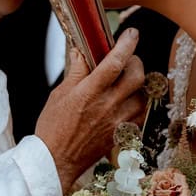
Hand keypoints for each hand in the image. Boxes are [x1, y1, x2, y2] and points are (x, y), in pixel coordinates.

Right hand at [36, 29, 144, 193]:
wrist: (56, 161)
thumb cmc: (53, 128)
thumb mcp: (59, 94)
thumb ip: (76, 72)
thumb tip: (82, 51)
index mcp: (89, 92)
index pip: (115, 62)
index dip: (126, 45)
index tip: (132, 33)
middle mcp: (108, 106)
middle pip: (137, 77)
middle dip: (136, 62)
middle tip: (127, 60)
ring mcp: (118, 122)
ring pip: (143, 96)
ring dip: (137, 85)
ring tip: (125, 83)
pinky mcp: (122, 135)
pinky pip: (140, 116)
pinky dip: (137, 105)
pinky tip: (125, 103)